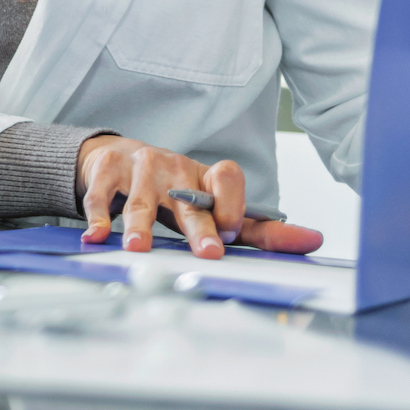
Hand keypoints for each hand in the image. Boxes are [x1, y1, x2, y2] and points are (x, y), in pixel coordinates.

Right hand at [74, 134, 323, 259]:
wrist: (116, 158)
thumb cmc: (172, 189)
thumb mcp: (214, 206)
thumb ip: (260, 230)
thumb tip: (314, 241)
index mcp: (204, 176)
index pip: (228, 177)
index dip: (231, 203)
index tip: (229, 233)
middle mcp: (175, 168)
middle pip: (189, 199)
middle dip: (199, 227)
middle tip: (208, 252)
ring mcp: (140, 166)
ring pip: (141, 198)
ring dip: (139, 224)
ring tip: (138, 248)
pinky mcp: (108, 170)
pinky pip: (102, 193)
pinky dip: (98, 215)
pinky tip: (96, 235)